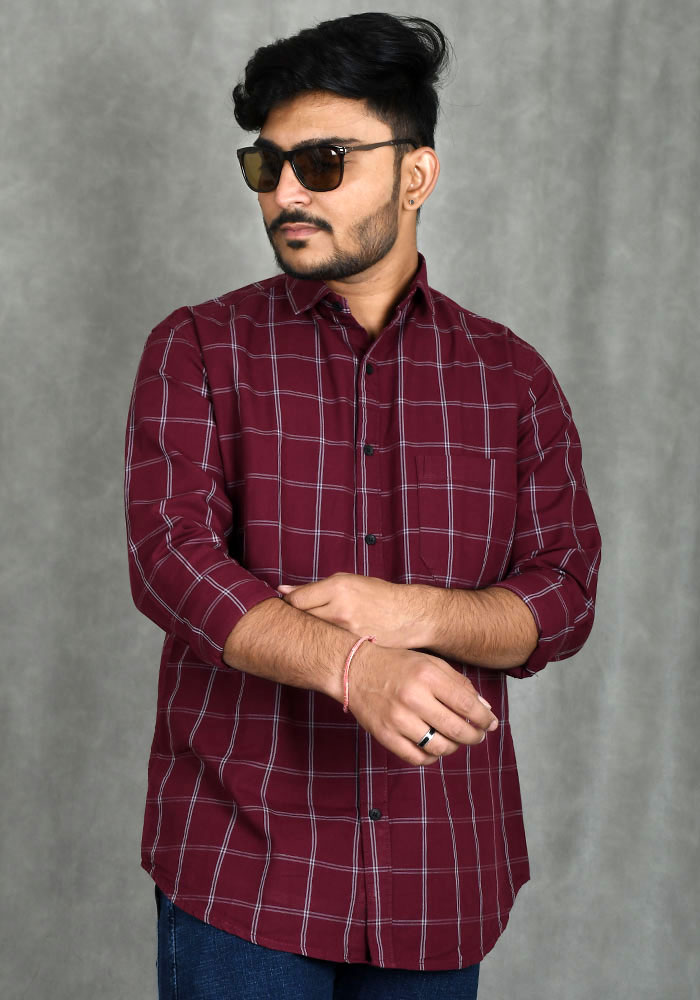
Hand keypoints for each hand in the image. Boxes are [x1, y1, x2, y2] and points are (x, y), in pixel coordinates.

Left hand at [277, 573, 431, 648]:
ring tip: (317, 632)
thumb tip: (281, 590)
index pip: (296, 600)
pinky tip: (329, 643)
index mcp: (337, 587)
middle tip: (299, 623)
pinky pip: (328, 647)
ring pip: (313, 635)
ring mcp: (346, 630)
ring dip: (311, 634)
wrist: (410, 615)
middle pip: (301, 619)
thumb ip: (314, 589)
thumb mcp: (348, 582)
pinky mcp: (353, 647)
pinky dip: (325, 645)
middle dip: (297, 622)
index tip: (289, 609)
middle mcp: (339, 608)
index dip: (289, 606)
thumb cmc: (378, 596)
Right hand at [345, 642, 498, 766]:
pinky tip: (434, 747)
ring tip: (455, 741)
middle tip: (477, 736)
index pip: (467, 705)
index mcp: (427, 676)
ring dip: (454, 747)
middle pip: (457, 729)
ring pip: (439, 747)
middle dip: (474, 736)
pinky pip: (417, 758)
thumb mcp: (430, 664)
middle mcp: (413, 698)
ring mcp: (398, 719)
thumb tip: (485, 709)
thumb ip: (459, 684)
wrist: (354, 670)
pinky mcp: (385, 736)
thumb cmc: (397, 665)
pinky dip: (431, 757)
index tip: (491, 724)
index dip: (484, 719)